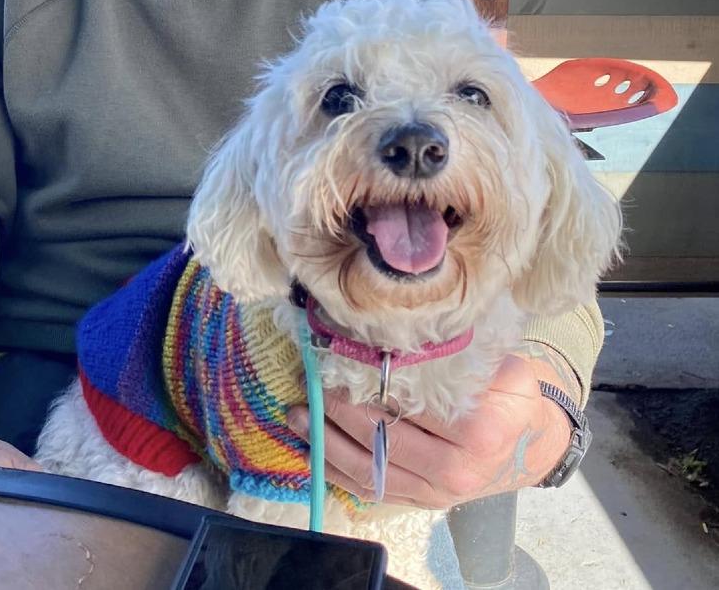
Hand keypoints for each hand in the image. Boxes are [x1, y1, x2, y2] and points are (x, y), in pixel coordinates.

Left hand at [287, 348, 574, 508]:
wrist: (532, 448)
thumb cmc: (512, 398)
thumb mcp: (503, 366)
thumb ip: (461, 353)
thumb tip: (407, 325)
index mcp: (478, 429)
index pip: (412, 402)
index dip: (373, 378)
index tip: (342, 354)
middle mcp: (456, 470)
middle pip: (383, 437)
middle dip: (340, 409)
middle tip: (311, 380)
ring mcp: (436, 493)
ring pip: (369, 469)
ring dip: (327, 441)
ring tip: (297, 413)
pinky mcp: (421, 503)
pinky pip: (370, 489)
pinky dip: (336, 470)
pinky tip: (311, 446)